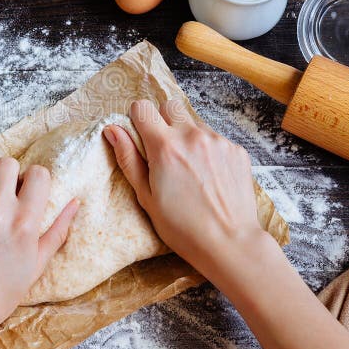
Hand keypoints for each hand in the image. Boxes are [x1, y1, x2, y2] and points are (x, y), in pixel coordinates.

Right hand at [105, 100, 348, 348]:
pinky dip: (208, 150)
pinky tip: (209, 177)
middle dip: (163, 122)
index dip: (138, 120)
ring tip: (190, 170)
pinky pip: (215, 138)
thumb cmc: (183, 227)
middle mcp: (192, 136)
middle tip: (165, 152)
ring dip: (187, 136)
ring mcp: (217, 141)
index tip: (141, 137)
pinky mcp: (236, 150)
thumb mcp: (146, 196)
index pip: (143, 107)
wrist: (229, 243)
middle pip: (169, 106)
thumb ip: (128, 158)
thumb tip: (112, 130)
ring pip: (194, 122)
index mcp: (164, 146)